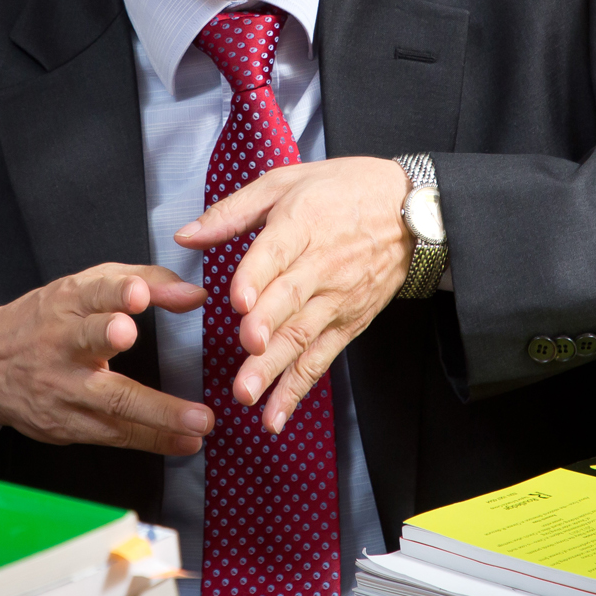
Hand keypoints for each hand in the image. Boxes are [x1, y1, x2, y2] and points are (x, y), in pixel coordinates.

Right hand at [0, 264, 212, 454]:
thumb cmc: (52, 319)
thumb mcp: (89, 287)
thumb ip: (147, 282)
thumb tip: (195, 296)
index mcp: (69, 303)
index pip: (93, 292)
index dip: (115, 291)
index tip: (137, 294)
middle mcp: (63, 344)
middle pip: (91, 345)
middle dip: (113, 337)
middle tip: (134, 338)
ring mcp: (63, 388)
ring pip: (110, 402)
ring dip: (157, 415)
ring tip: (197, 423)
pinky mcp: (66, 424)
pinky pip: (114, 434)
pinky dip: (152, 439)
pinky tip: (184, 442)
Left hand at [174, 157, 412, 433]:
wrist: (411, 209)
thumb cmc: (342, 190)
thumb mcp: (285, 182)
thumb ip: (232, 212)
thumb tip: (184, 235)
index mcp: (302, 223)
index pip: (278, 252)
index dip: (257, 277)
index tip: (239, 301)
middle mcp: (321, 264)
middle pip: (290, 300)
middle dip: (266, 330)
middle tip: (246, 352)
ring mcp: (338, 298)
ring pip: (303, 336)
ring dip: (275, 368)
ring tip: (248, 394)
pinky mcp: (349, 323)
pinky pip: (321, 359)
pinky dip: (298, 388)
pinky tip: (276, 414)